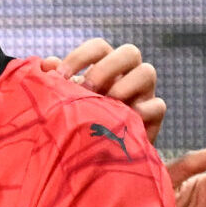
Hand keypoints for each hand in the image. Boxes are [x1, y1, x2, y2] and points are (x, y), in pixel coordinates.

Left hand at [39, 39, 164, 141]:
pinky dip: (141, 111)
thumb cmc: (80, 124)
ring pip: (148, 72)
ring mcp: (144, 93)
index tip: (60, 77)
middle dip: (106, 68)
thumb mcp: (67, 103)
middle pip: (129, 52)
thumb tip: (47, 65)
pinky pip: (158, 105)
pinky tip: (122, 124)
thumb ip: (56, 84)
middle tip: (88, 90)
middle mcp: (128, 75)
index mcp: (106, 66)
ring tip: (107, 105)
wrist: (98, 159)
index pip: (99, 47)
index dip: (80, 57)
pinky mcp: (154, 117)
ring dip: (125, 86)